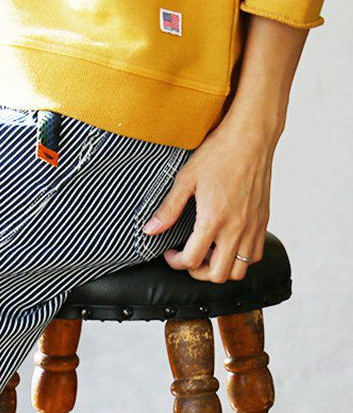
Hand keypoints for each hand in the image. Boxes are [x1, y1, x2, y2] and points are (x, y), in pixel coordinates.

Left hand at [141, 119, 276, 282]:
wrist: (251, 137)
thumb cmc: (218, 154)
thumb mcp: (185, 180)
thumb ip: (168, 209)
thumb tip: (149, 230)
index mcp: (215, 219)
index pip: (193, 261)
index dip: (176, 262)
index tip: (170, 252)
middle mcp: (237, 228)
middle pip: (219, 275)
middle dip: (198, 273)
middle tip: (188, 258)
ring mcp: (253, 226)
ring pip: (240, 270)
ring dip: (221, 268)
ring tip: (207, 252)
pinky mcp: (263, 221)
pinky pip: (255, 254)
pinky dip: (240, 258)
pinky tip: (226, 243)